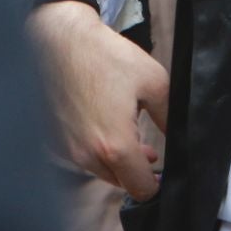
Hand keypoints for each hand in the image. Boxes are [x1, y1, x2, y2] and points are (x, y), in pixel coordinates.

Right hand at [27, 0, 169, 199]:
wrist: (59, 41)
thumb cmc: (105, 57)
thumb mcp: (153, 82)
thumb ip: (169, 117)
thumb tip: (177, 138)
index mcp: (115, 146)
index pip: (141, 189)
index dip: (156, 182)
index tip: (160, 168)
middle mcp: (86, 156)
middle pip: (119, 182)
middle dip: (136, 169)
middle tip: (148, 148)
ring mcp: (66, 150)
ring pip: (99, 170)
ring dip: (114, 159)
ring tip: (126, 132)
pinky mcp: (53, 141)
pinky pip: (80, 156)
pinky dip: (93, 148)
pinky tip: (101, 124)